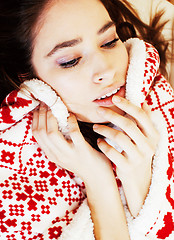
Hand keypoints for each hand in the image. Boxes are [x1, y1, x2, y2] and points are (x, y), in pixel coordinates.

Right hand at [32, 103, 111, 183]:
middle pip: (41, 132)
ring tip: (56, 108)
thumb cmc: (82, 163)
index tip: (40, 107)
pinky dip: (71, 122)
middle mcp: (56, 154)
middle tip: (47, 103)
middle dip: (41, 115)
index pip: (36, 134)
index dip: (36, 118)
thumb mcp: (64, 154)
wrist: (97, 179)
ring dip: (52, 118)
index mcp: (51, 154)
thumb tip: (53, 121)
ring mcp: (68, 153)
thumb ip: (57, 142)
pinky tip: (72, 116)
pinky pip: (73, 133)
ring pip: (52, 133)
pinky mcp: (82, 150)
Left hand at [93, 96, 159, 216]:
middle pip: (128, 125)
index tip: (114, 98)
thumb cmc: (139, 153)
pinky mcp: (127, 167)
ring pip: (119, 137)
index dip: (127, 105)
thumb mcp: (147, 139)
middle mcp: (148, 145)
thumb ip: (145, 122)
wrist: (139, 179)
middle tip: (99, 110)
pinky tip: (98, 142)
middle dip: (111, 115)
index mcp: (153, 135)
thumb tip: (145, 104)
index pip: (140, 115)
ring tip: (95, 127)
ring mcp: (138, 157)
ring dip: (104, 130)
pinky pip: (112, 152)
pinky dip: (103, 145)